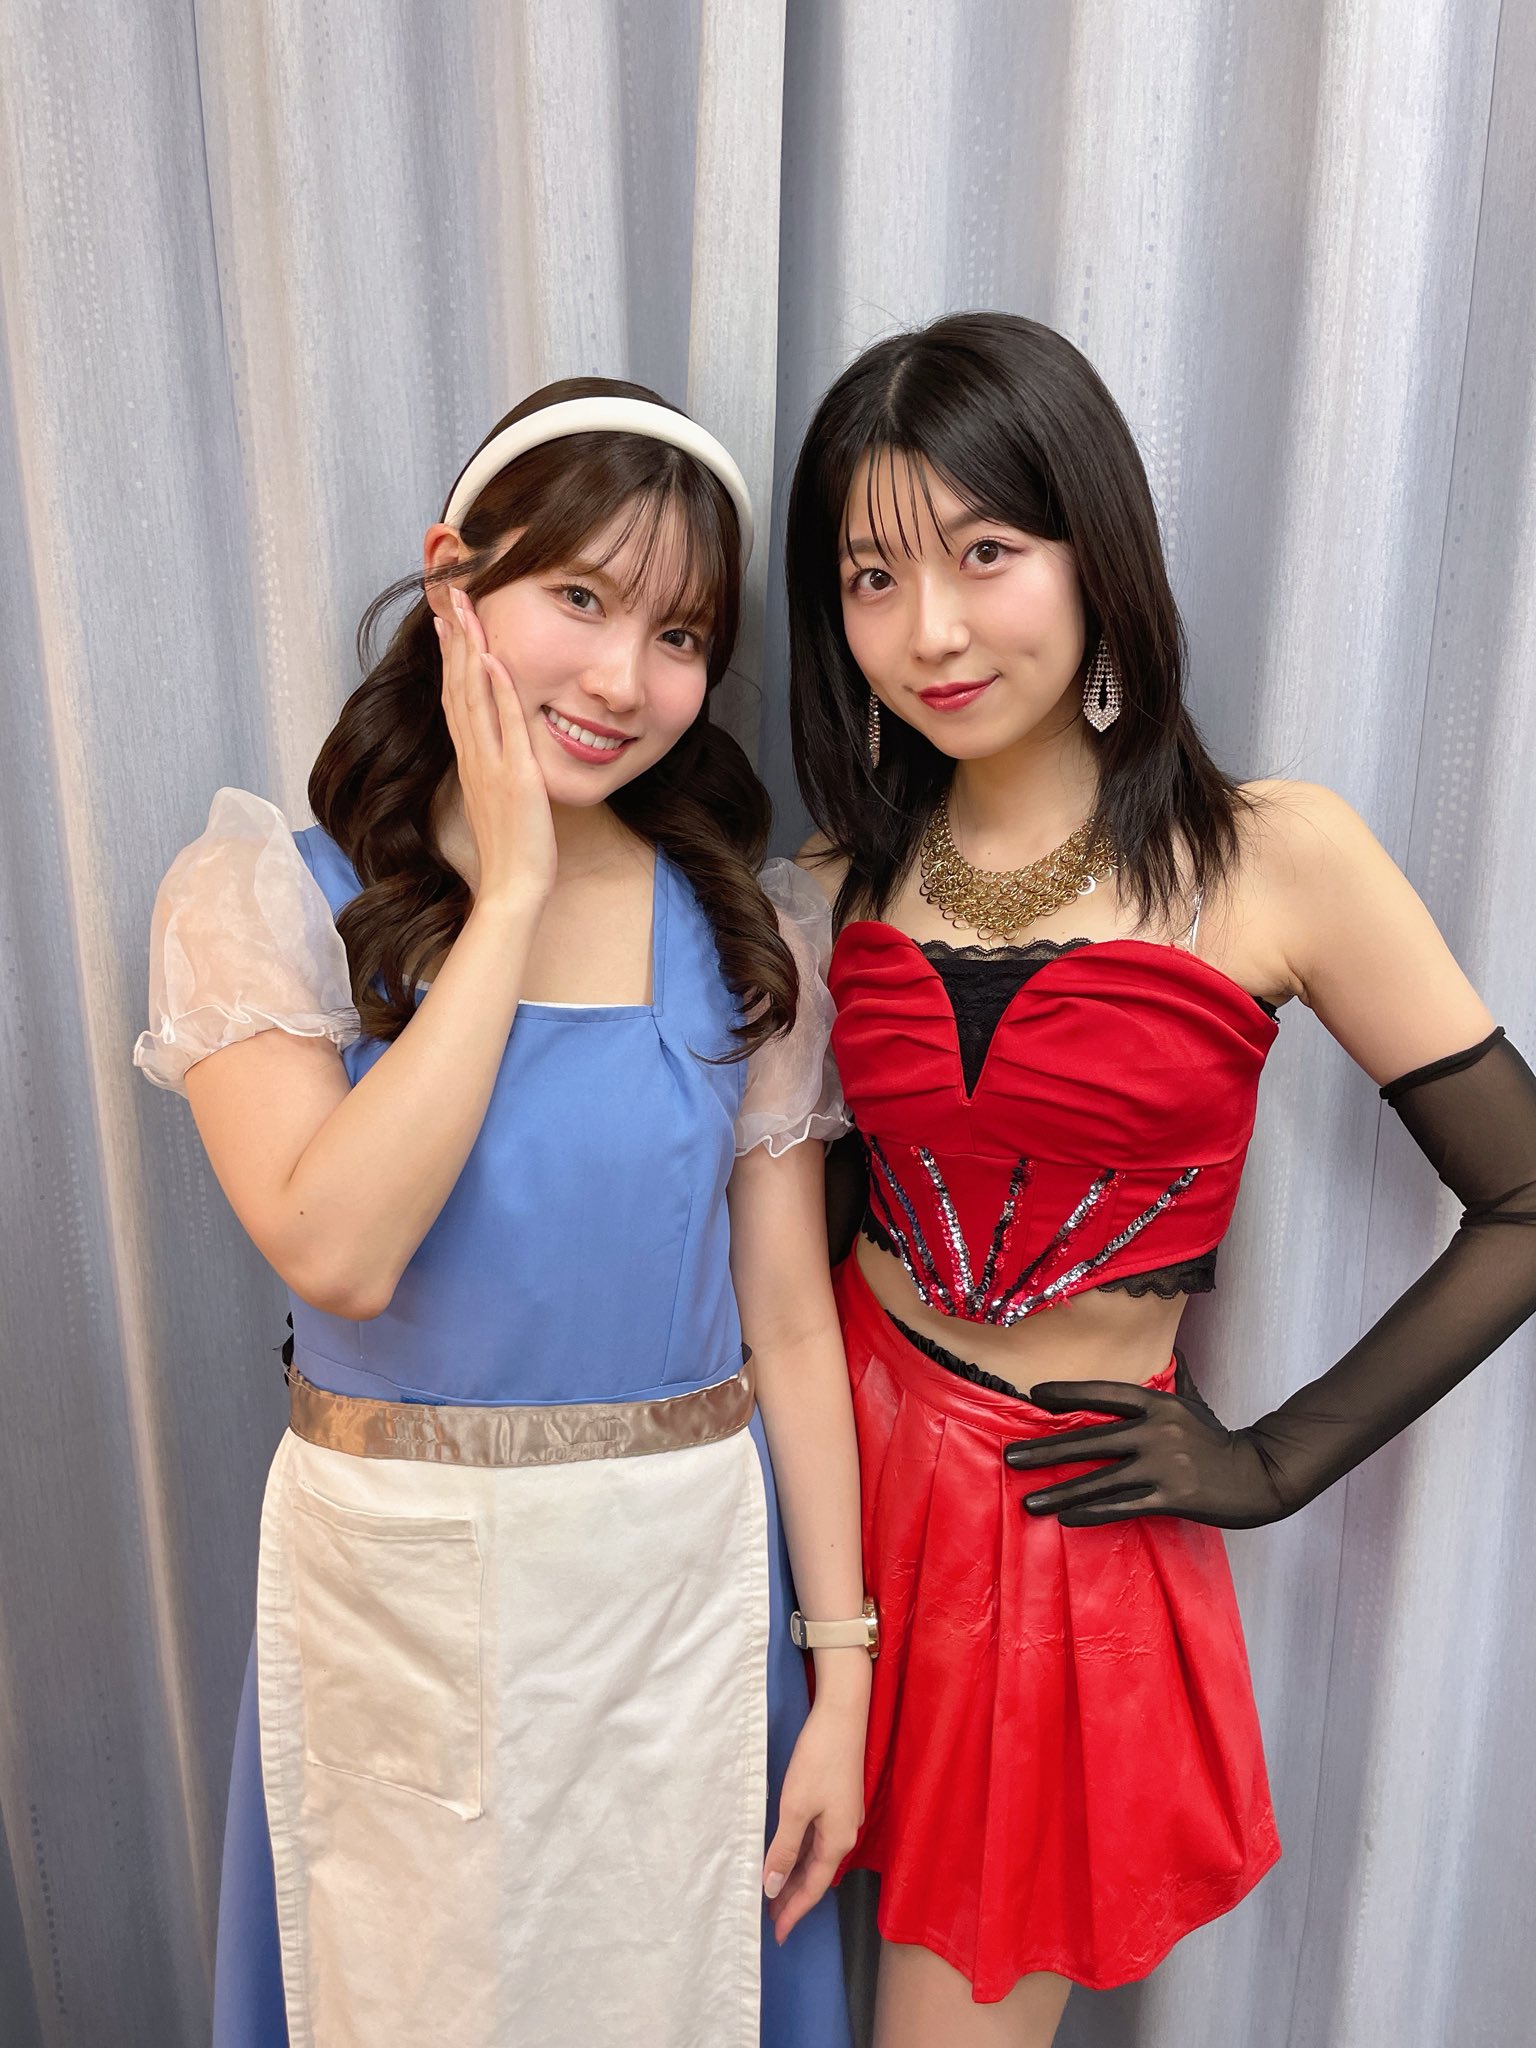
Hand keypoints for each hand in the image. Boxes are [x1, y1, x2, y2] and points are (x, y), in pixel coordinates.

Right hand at [436, 587, 556, 908]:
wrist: (512, 888)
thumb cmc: (512, 850)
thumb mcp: (500, 800)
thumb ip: (496, 771)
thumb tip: (500, 751)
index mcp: (471, 761)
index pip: (455, 697)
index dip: (452, 657)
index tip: (449, 620)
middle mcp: (474, 757)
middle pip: (458, 686)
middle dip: (456, 638)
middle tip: (452, 594)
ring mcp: (491, 765)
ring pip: (474, 697)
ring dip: (471, 651)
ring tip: (467, 609)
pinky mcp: (514, 778)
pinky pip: (505, 727)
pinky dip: (499, 692)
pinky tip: (497, 660)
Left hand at [761, 1696, 865, 1942]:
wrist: (842, 1716)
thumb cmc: (818, 1761)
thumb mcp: (795, 1807)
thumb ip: (784, 1849)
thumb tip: (773, 1888)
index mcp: (837, 1840)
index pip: (813, 1888)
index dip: (794, 1911)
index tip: (777, 1934)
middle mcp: (845, 1833)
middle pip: (817, 1875)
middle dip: (794, 1898)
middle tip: (771, 1920)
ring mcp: (843, 1816)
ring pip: (817, 1857)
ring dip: (797, 1876)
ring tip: (774, 1893)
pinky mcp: (838, 1800)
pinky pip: (818, 1839)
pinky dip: (802, 1853)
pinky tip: (788, 1854)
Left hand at [1003, 1380, 1289, 1528]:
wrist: (1259, 1476)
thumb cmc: (1218, 1439)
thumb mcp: (1193, 1402)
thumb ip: (1172, 1382)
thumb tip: (1162, 1356)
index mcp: (1160, 1403)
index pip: (1106, 1394)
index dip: (1070, 1393)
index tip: (1035, 1396)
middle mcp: (1157, 1431)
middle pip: (1091, 1440)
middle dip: (1047, 1450)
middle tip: (1011, 1457)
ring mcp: (1164, 1466)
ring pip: (1100, 1480)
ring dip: (1061, 1492)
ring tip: (1029, 1501)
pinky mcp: (1172, 1498)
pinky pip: (1122, 1507)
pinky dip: (1091, 1513)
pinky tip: (1065, 1518)